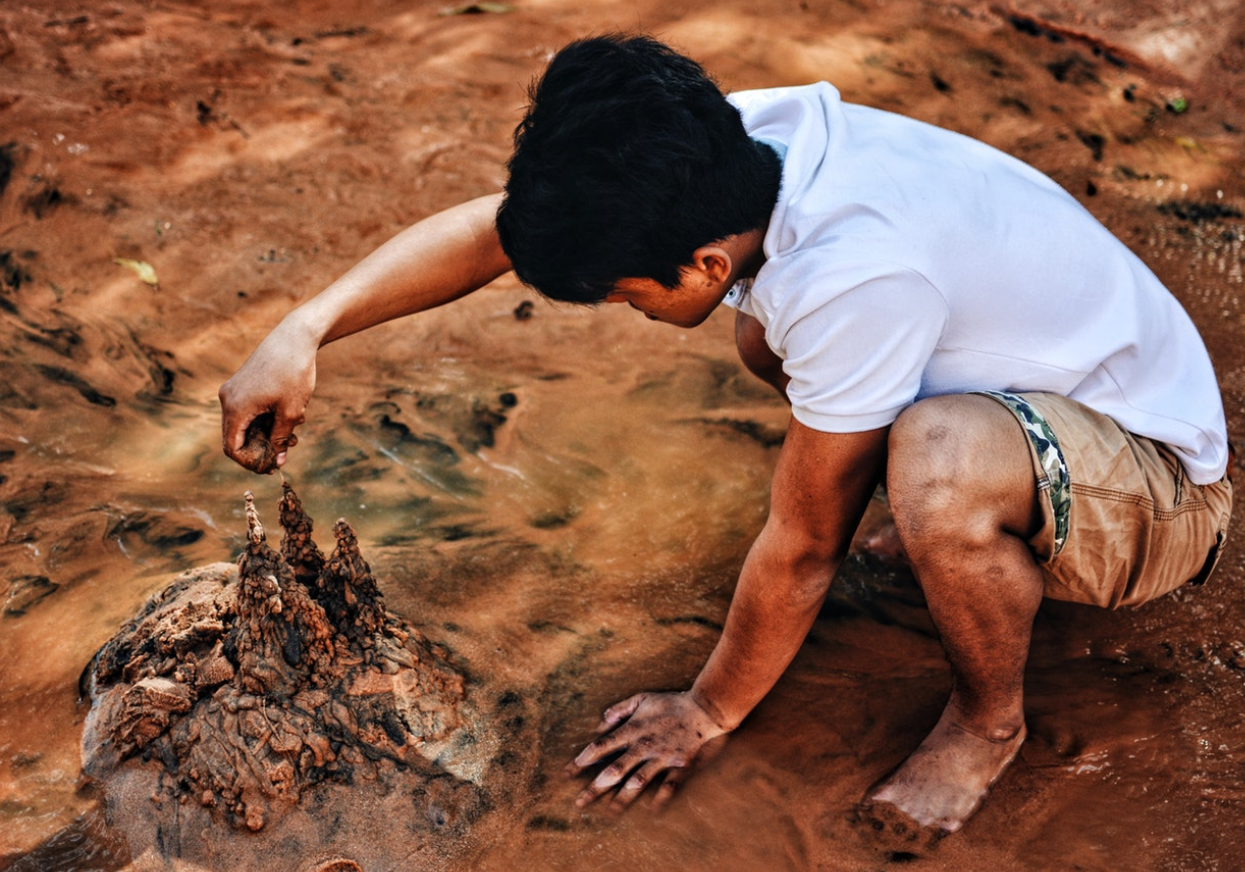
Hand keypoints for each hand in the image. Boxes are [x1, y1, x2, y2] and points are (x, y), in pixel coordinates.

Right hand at [219, 322, 317, 472]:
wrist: (295, 337)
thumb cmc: (294, 373)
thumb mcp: (291, 412)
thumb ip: (282, 439)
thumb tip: (277, 461)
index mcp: (236, 407)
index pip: (232, 448)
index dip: (250, 462)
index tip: (271, 466)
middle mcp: (227, 399)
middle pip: (236, 438)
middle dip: (262, 448)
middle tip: (287, 450)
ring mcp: (233, 390)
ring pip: (244, 424)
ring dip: (267, 433)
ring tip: (295, 432)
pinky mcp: (242, 384)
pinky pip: (248, 411)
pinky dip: (265, 419)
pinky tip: (290, 415)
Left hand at [567, 690, 728, 810]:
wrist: (702, 708)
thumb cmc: (670, 703)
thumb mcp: (642, 698)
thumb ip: (620, 709)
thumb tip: (600, 722)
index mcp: (632, 729)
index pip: (602, 746)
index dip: (584, 759)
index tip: (570, 772)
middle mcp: (643, 745)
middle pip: (615, 769)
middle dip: (596, 787)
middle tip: (580, 802)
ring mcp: (661, 757)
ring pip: (638, 781)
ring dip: (622, 798)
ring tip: (608, 812)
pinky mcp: (678, 765)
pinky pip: (668, 786)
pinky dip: (659, 799)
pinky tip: (650, 811)